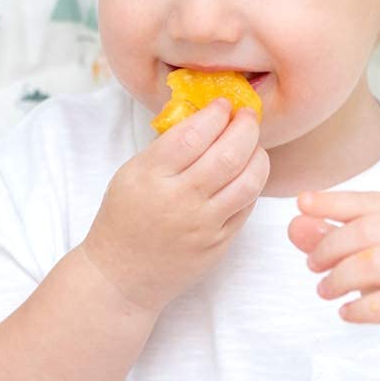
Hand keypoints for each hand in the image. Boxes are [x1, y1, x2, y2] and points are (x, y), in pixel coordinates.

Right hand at [80, 98, 268, 315]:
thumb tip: (205, 115)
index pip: (194, 134)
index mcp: (151, 176)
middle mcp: (179, 200)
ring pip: (248, 181)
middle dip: (246, 127)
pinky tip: (248, 172)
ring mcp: (203, 225)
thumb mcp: (131, 174)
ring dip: (258, 155)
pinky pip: (247, 207)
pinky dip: (253, 183)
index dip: (215, 113)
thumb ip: (166, 147)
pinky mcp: (219, 244)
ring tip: (253, 144)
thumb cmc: (124, 218)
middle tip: (247, 116)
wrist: (121, 275)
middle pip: (229, 154)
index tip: (223, 105)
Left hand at [288, 190, 379, 380]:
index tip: (302, 203)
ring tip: (326, 290)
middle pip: (370, 230)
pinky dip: (358, 308)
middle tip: (313, 265)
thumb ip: (334, 240)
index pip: (372, 202)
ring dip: (340, 277)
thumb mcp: (368, 261)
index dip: (334, 201)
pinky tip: (347, 312)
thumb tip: (296, 224)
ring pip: (377, 263)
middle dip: (331, 245)